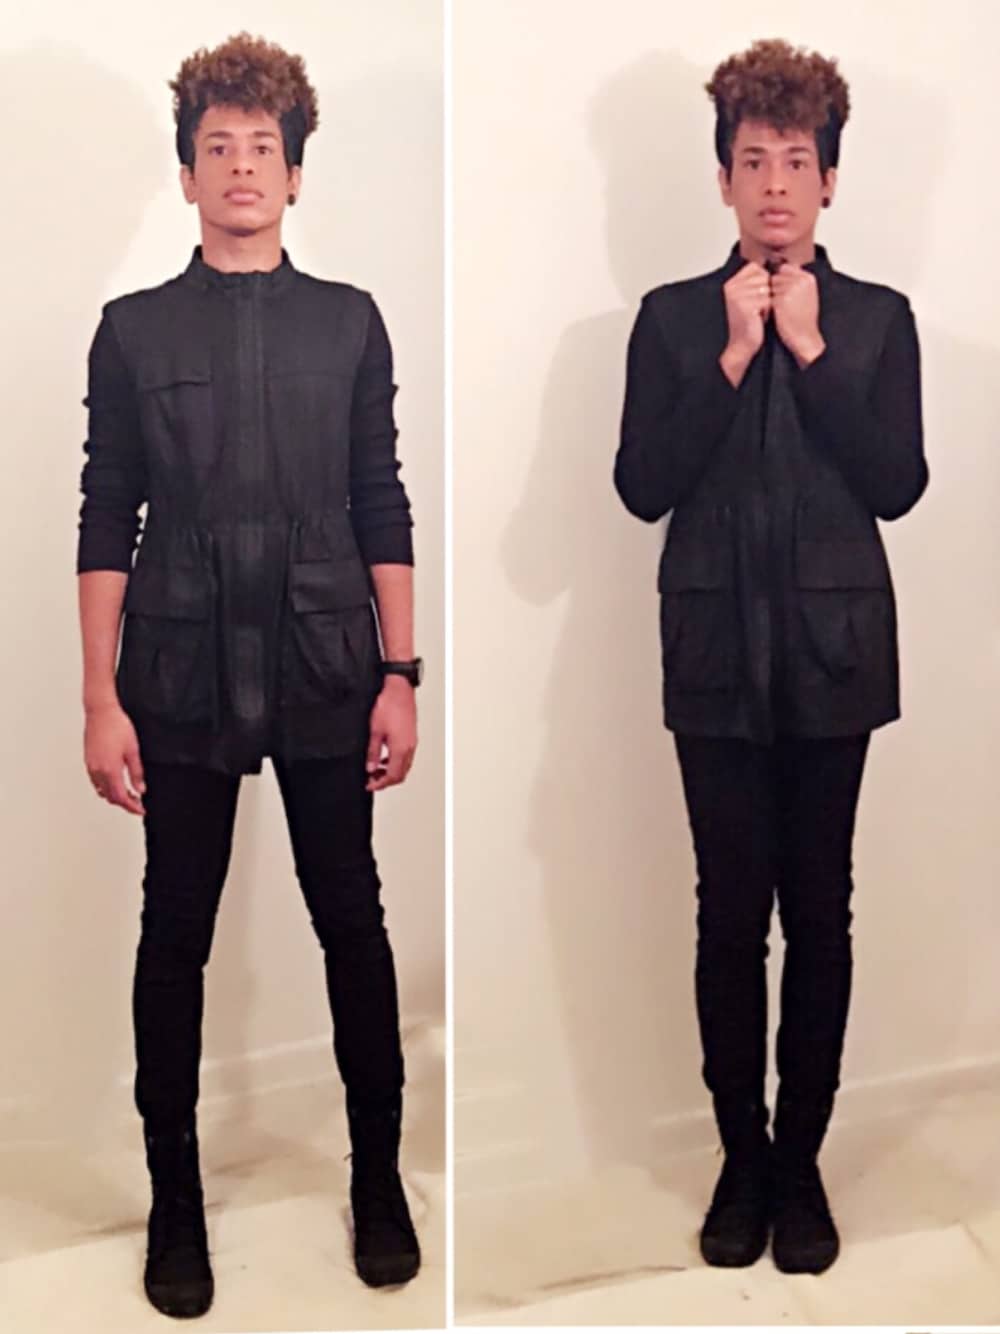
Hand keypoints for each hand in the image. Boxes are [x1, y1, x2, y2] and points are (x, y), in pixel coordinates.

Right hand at [84, 702, 145, 814]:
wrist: (101, 712)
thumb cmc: (117, 726)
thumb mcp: (133, 750)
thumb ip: (137, 772)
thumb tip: (140, 789)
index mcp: (110, 770)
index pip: (121, 797)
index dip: (132, 807)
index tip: (141, 810)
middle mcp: (97, 771)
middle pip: (110, 797)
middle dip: (125, 803)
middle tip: (138, 803)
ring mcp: (91, 766)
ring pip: (102, 791)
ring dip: (115, 796)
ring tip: (129, 793)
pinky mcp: (88, 761)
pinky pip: (96, 782)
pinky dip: (106, 787)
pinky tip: (115, 782)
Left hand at [366, 676, 416, 791]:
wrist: (399, 689)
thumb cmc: (388, 705)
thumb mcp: (374, 731)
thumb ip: (373, 753)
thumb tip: (370, 768)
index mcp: (400, 749)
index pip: (393, 776)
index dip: (380, 784)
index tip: (369, 785)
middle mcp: (409, 747)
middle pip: (400, 774)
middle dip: (386, 781)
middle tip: (372, 780)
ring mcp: (412, 742)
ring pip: (404, 766)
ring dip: (391, 771)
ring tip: (376, 769)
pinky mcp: (411, 736)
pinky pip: (406, 756)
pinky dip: (395, 761)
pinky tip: (384, 757)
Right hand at [720, 261, 771, 385]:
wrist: (742, 345)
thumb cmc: (749, 322)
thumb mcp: (750, 297)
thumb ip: (757, 281)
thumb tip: (778, 265)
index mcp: (732, 283)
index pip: (756, 268)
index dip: (764, 282)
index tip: (757, 298)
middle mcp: (732, 287)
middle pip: (764, 278)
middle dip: (766, 294)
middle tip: (756, 309)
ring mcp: (738, 296)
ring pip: (767, 290)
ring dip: (767, 303)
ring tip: (757, 315)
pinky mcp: (746, 305)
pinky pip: (768, 301)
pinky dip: (767, 312)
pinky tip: (758, 320)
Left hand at [770, 263, 824, 366]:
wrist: (804, 337)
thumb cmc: (803, 319)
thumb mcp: (806, 295)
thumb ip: (796, 280)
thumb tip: (782, 268)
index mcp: (808, 278)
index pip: (785, 268)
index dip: (781, 280)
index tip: (784, 293)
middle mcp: (801, 280)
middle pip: (776, 276)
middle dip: (775, 288)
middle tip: (783, 304)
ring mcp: (791, 289)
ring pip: (770, 286)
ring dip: (771, 297)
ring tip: (781, 309)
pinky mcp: (782, 299)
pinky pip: (767, 297)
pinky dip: (768, 305)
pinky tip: (777, 314)